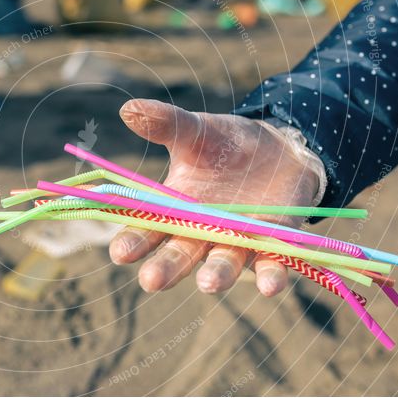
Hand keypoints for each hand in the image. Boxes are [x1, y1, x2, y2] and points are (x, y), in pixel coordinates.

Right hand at [109, 99, 322, 295]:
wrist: (278, 147)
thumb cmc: (225, 144)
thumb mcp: (196, 130)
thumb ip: (166, 124)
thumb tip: (128, 109)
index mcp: (174, 210)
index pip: (146, 229)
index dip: (132, 242)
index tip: (119, 252)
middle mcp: (202, 232)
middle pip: (179, 254)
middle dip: (166, 268)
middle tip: (150, 281)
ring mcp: (238, 240)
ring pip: (223, 263)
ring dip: (216, 275)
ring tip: (207, 283)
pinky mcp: (274, 241)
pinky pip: (271, 263)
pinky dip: (270, 276)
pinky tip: (269, 288)